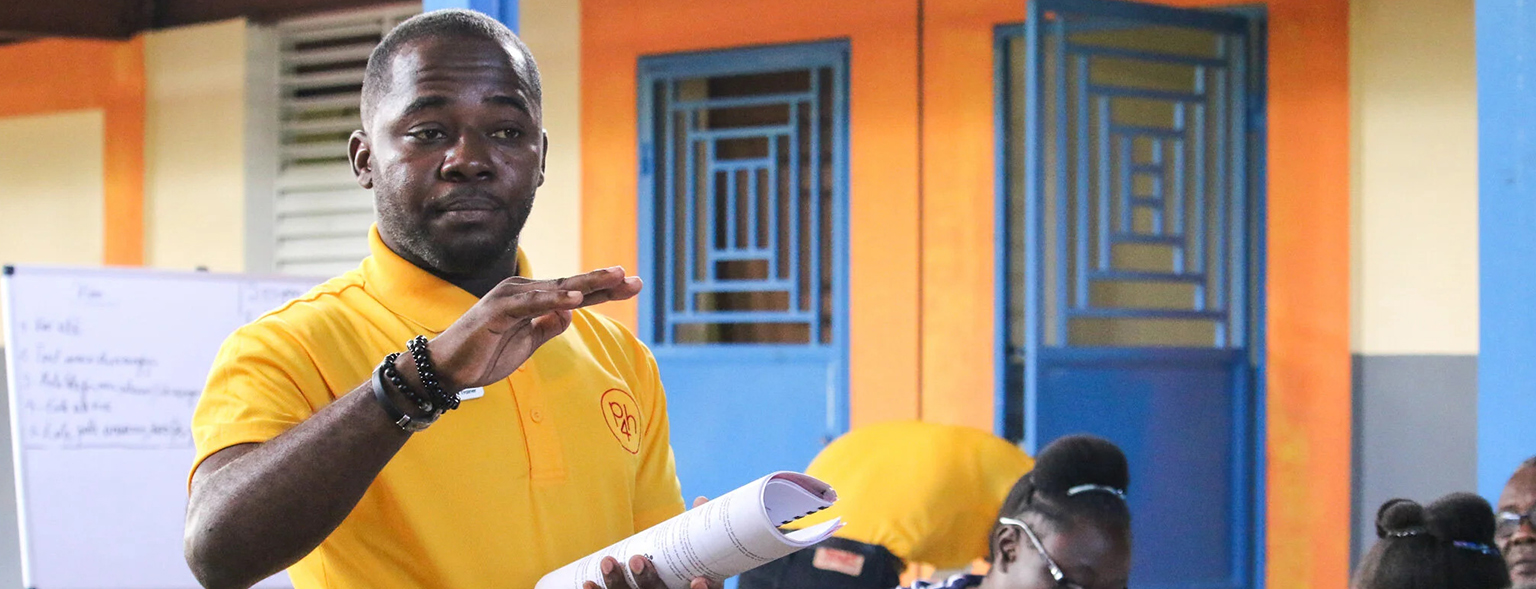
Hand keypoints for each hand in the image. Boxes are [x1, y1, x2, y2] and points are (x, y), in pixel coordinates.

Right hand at [427, 267, 642, 390]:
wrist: (448, 369)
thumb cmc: (485, 355)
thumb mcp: (527, 343)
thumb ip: (548, 327)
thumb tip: (571, 314)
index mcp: (532, 299)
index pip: (575, 293)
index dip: (604, 289)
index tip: (633, 286)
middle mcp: (523, 291)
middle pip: (572, 286)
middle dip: (605, 282)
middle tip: (634, 279)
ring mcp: (510, 297)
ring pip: (556, 289)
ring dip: (587, 283)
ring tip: (615, 278)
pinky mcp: (498, 310)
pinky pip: (531, 303)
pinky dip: (554, 299)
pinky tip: (576, 298)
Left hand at [582, 498, 722, 588]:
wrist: (664, 587)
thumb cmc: (683, 568)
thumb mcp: (692, 553)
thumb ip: (694, 532)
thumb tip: (700, 500)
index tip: (698, 580)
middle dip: (646, 581)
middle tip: (637, 560)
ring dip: (618, 584)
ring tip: (608, 563)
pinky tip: (588, 583)